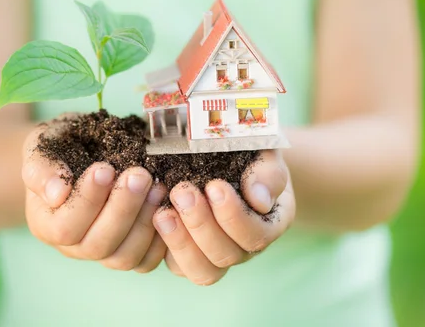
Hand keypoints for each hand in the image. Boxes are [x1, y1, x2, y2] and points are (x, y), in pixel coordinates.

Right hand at [22, 120, 166, 272]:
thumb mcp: (42, 147)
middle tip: (140, 175)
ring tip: (158, 186)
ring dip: (145, 222)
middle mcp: (73, 247)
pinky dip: (162, 238)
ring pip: (124, 257)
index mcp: (46, 224)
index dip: (88, 201)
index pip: (65, 228)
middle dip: (123, 209)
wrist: (81, 150)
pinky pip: (147, 260)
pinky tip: (169, 205)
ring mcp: (103, 253)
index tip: (105, 168)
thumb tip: (56, 193)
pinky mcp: (130, 252)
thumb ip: (41, 167)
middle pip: (98, 245)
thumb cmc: (60, 147)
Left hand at [153, 150, 294, 284]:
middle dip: (201, 224)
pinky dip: (164, 246)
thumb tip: (259, 199)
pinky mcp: (189, 254)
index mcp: (269, 223)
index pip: (255, 235)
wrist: (232, 155)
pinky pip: (177, 266)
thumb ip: (268, 172)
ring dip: (181, 242)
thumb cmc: (251, 152)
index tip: (214, 185)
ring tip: (163, 213)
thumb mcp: (265, 153)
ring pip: (202, 271)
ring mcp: (216, 254)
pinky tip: (154, 216)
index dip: (233, 216)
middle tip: (182, 192)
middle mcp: (245, 247)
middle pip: (226, 256)